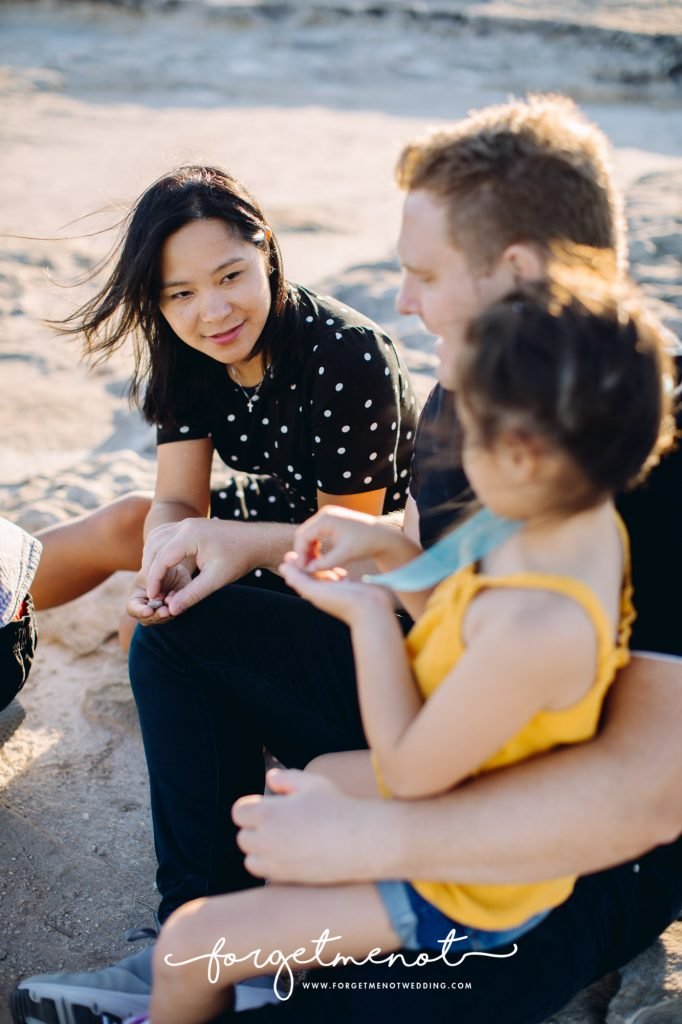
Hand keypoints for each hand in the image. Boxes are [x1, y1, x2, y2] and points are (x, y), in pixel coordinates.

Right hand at [127, 564, 192, 624]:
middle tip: (165, 611)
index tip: (148, 611)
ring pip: (162, 619)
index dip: (139, 611)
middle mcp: (147, 606)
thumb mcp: (153, 567)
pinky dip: (178, 607)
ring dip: (168, 613)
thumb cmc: (159, 561)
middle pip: (147, 619)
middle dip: (157, 615)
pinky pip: (176, 612)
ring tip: (172, 603)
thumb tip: (154, 596)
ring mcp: (160, 609)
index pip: (133, 609)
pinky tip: (180, 597)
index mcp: (137, 596)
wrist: (175, 560)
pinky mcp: (175, 607)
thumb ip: (153, 580)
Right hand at [142, 518, 255, 615]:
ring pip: (155, 539)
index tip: (154, 598)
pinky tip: (163, 568)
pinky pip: (163, 535)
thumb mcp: (216, 580)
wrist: (257, 541)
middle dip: (149, 571)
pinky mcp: (189, 526)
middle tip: (154, 592)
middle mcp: (184, 525)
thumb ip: (192, 594)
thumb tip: (171, 610)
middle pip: (153, 547)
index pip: (161, 559)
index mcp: (190, 535)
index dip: (154, 581)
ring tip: (156, 582)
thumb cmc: (239, 558)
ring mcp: (186, 523)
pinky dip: (158, 551)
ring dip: (151, 559)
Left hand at [233, 769, 374, 883]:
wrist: (359, 840)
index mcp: (267, 814)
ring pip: (250, 858)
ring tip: (283, 840)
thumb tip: (270, 779)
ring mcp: (274, 863)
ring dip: (260, 850)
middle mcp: (265, 841)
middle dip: (255, 829)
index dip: (251, 808)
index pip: (239, 812)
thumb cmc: (336, 807)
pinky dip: (271, 866)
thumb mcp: (312, 783)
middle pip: (243, 837)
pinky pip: (266, 874)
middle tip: (278, 822)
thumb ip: (286, 778)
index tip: (267, 807)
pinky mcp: (286, 880)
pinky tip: (290, 855)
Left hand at [280, 552, 391, 625]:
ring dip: (320, 563)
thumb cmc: (344, 601)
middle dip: (305, 563)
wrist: (372, 609)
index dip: (294, 567)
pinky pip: (341, 574)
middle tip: (300, 548)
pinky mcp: (351, 584)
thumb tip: (283, 567)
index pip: (300, 579)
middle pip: (312, 576)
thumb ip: (299, 580)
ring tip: (316, 550)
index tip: (289, 554)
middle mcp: (326, 592)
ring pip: (326, 574)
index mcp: (316, 594)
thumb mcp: (317, 591)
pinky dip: (336, 567)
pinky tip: (336, 559)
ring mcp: (339, 589)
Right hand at [292, 505, 397, 572]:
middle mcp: (325, 514)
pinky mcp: (332, 521)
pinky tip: (320, 560)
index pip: (303, 537)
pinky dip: (316, 547)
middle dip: (303, 552)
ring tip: (313, 566)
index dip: (300, 555)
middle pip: (303, 534)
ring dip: (309, 550)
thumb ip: (325, 563)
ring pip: (309, 535)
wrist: (382, 536)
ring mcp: (328, 516)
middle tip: (306, 570)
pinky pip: (317, 535)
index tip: (303, 570)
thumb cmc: (366, 544)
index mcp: (326, 518)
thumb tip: (307, 570)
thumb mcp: (345, 555)